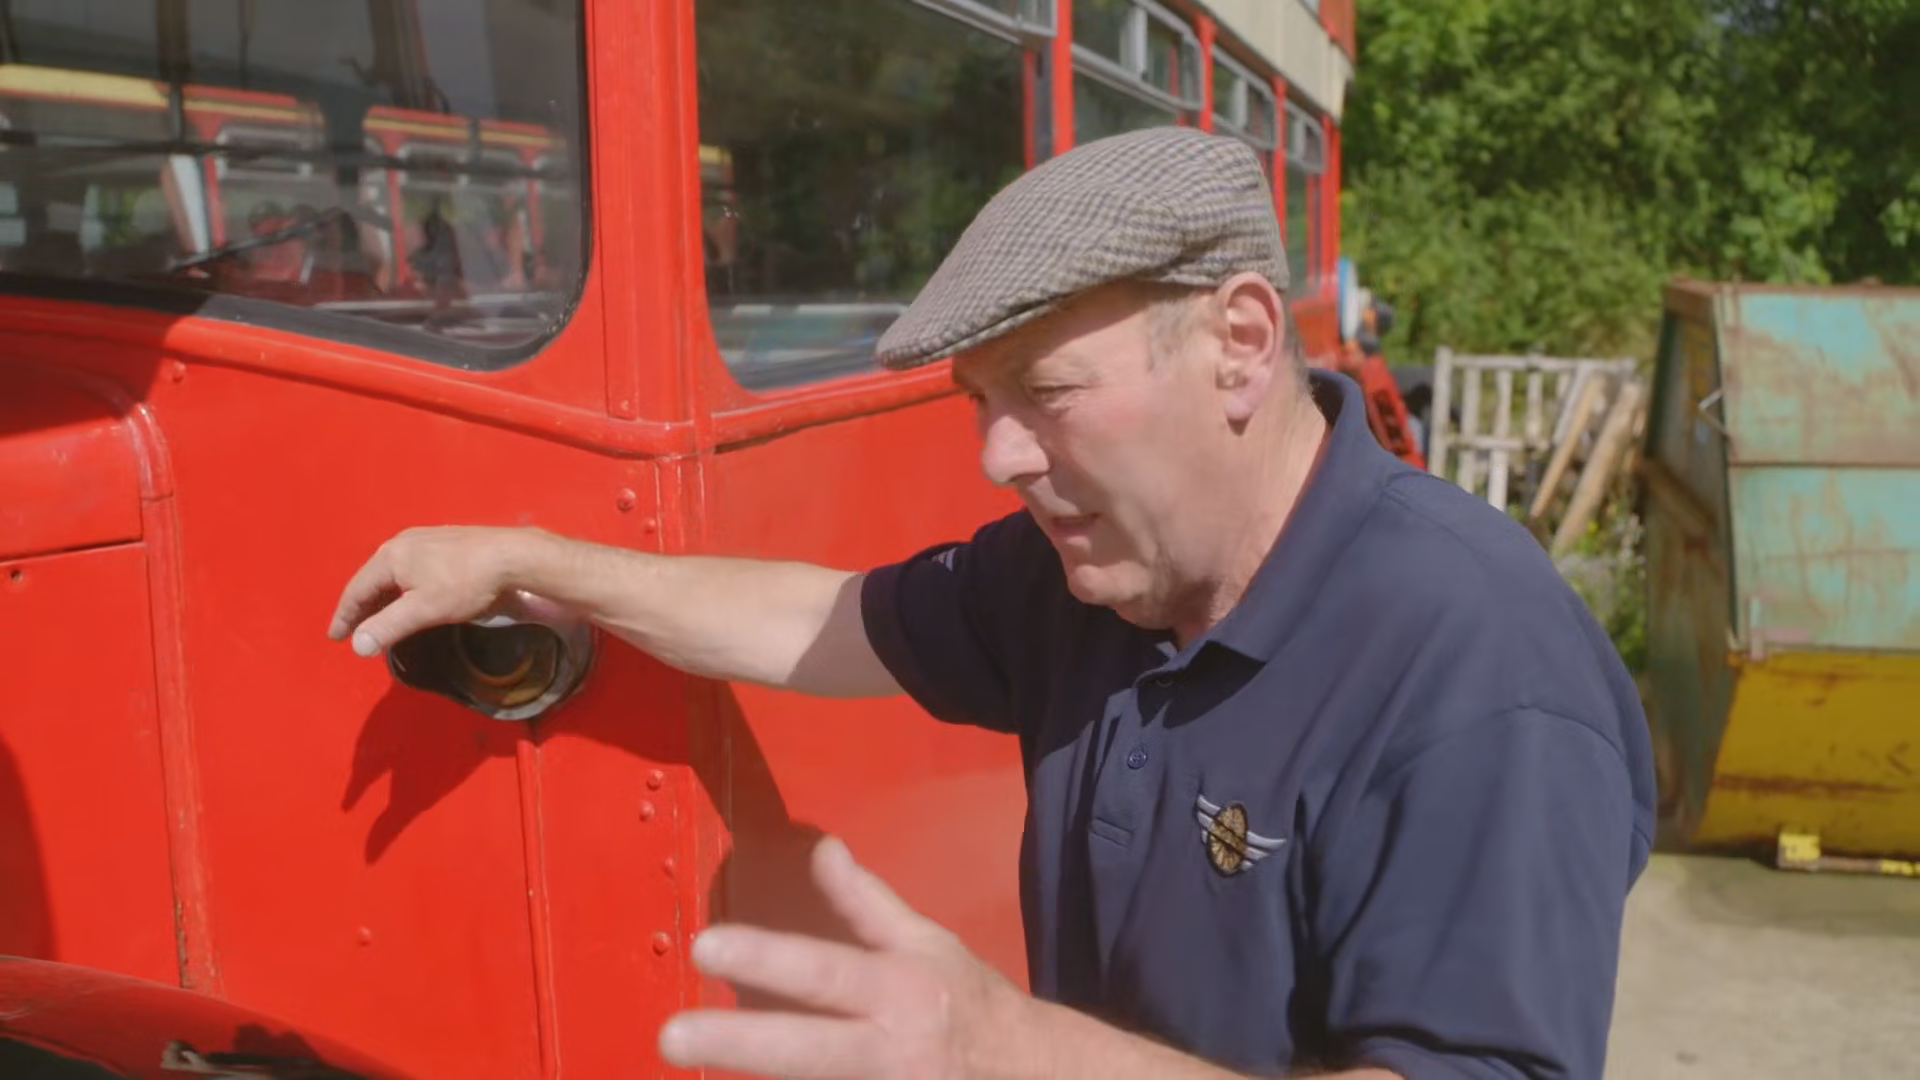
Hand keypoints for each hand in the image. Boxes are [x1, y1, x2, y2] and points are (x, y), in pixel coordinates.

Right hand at [328, 525, 560, 656]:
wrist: (514, 556)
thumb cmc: (467, 583)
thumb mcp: (424, 610)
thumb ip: (388, 627)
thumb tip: (357, 645)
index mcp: (391, 556)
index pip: (357, 590)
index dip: (345, 616)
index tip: (336, 637)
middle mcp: (403, 542)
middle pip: (372, 578)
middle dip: (362, 605)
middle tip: (354, 630)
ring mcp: (426, 539)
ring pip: (393, 572)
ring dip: (382, 595)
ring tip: (378, 617)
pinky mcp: (446, 542)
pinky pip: (411, 567)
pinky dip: (402, 586)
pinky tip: (410, 597)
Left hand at [658, 835, 1040, 1078]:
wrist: (1029, 1076)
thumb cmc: (969, 1001)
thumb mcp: (927, 943)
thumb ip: (866, 902)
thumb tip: (820, 848)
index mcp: (900, 992)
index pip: (825, 972)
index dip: (766, 959)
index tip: (707, 945)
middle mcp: (890, 1053)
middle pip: (804, 1052)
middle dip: (736, 1043)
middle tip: (670, 1036)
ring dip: (754, 1079)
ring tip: (693, 1068)